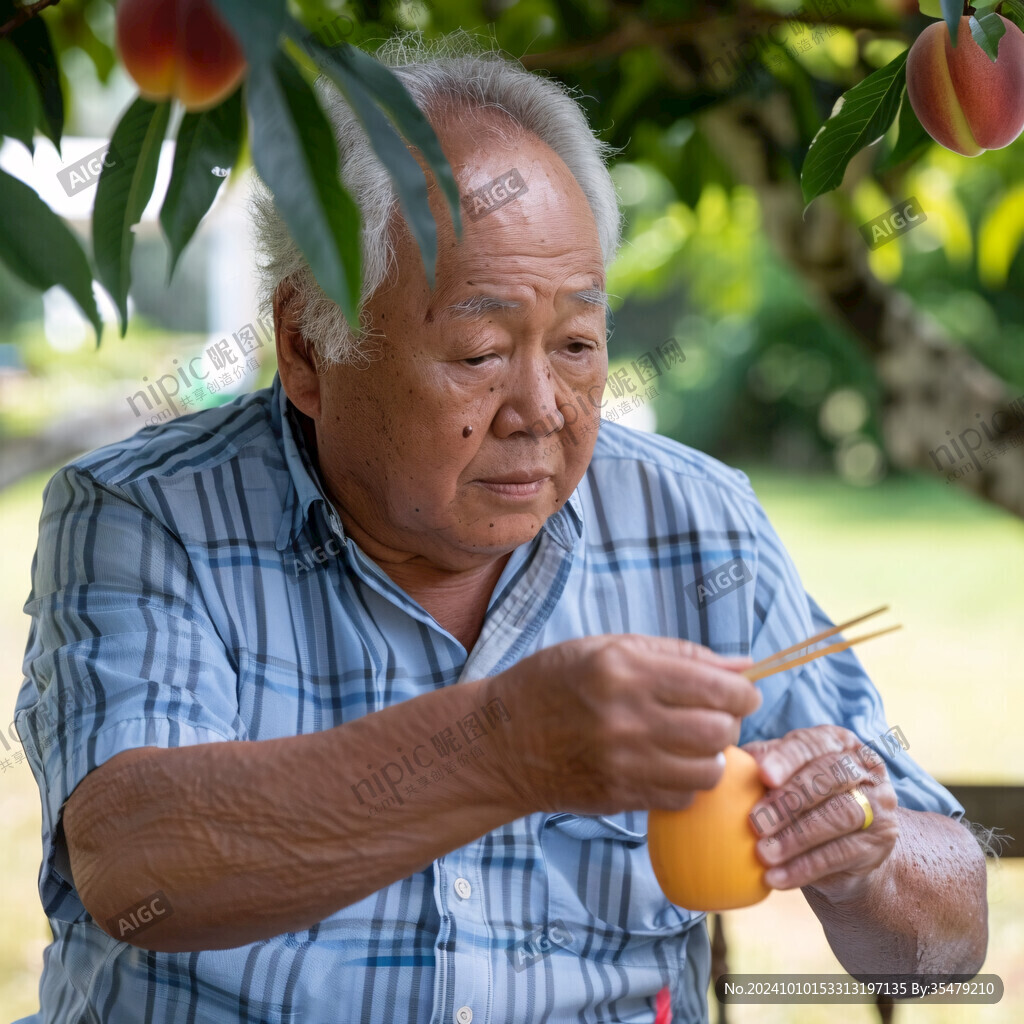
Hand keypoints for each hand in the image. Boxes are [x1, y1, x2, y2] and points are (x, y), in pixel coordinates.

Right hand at [481, 634, 760, 816]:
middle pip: (719, 731)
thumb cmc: (555, 681)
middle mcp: (627, 719)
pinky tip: (666, 764)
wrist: (502, 739)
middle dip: (730, 723)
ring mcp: (624, 762)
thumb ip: (678, 654)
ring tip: (692, 744)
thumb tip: (742, 667)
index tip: (743, 693)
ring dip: (711, 757)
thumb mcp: (609, 648)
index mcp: (626, 671)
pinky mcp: (620, 796)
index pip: (717, 688)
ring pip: (708, 771)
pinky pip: (681, 797)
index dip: (744, 692)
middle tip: (715, 716)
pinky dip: (686, 783)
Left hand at [743, 725, 898, 900]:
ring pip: (839, 817)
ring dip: (796, 838)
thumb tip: (735, 760)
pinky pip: (841, 855)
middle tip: (755, 822)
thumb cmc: (801, 799)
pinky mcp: (878, 843)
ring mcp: (878, 805)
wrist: (842, 849)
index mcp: (838, 741)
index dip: (787, 758)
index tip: (762, 775)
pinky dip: (805, 867)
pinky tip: (777, 877)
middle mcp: (864, 768)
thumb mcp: (783, 776)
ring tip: (763, 854)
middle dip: (789, 800)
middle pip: (829, 778)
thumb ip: (762, 763)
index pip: (812, 744)